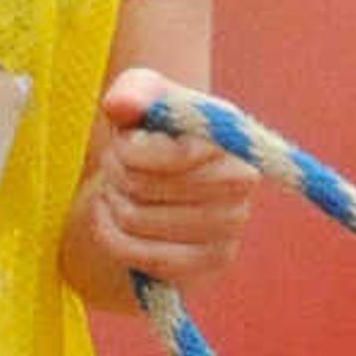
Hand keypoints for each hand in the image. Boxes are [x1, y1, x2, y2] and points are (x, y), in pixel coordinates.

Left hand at [68, 68, 259, 299]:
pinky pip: (144, 257)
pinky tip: (116, 221)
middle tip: (118, 166)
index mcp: (229, 132)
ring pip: (137, 220)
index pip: (175, 154)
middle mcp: (243, 180)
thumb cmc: (146, 134)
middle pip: (145, 187)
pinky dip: (114, 238)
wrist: (154, 188)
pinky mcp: (215, 263)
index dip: (131, 150)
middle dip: (116, 173)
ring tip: (120, 191)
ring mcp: (232, 226)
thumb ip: (131, 92)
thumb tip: (123, 105)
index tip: (125, 138)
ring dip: (112, 204)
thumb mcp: (135, 102)